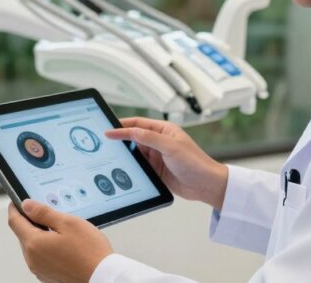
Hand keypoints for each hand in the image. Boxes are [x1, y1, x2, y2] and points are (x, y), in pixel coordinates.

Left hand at [8, 200, 113, 282]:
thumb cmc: (89, 251)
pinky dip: (46, 247)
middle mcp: (32, 260)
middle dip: (30, 221)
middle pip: (23, 234)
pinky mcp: (48, 276)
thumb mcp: (67, 223)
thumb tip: (26, 205)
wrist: (103, 276)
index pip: (14, 221)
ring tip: (59, 229)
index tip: (17, 200)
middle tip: (46, 212)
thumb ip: (43, 212)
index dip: (15, 208)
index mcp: (34, 244)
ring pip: (32, 246)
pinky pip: (41, 257)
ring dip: (40, 235)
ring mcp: (40, 270)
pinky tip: (63, 244)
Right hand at [106, 117, 227, 208]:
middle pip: (134, 138)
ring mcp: (157, 156)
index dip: (122, 127)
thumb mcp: (171, 147)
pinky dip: (131, 168)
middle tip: (104, 143)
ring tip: (111, 157)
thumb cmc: (195, 162)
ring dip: (126, 155)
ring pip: (135, 153)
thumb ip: (150, 138)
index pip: (138, 124)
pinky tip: (123, 169)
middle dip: (120, 140)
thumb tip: (132, 131)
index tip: (108, 131)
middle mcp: (159, 142)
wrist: (206, 185)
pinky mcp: (156, 170)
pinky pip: (139, 167)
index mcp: (164, 130)